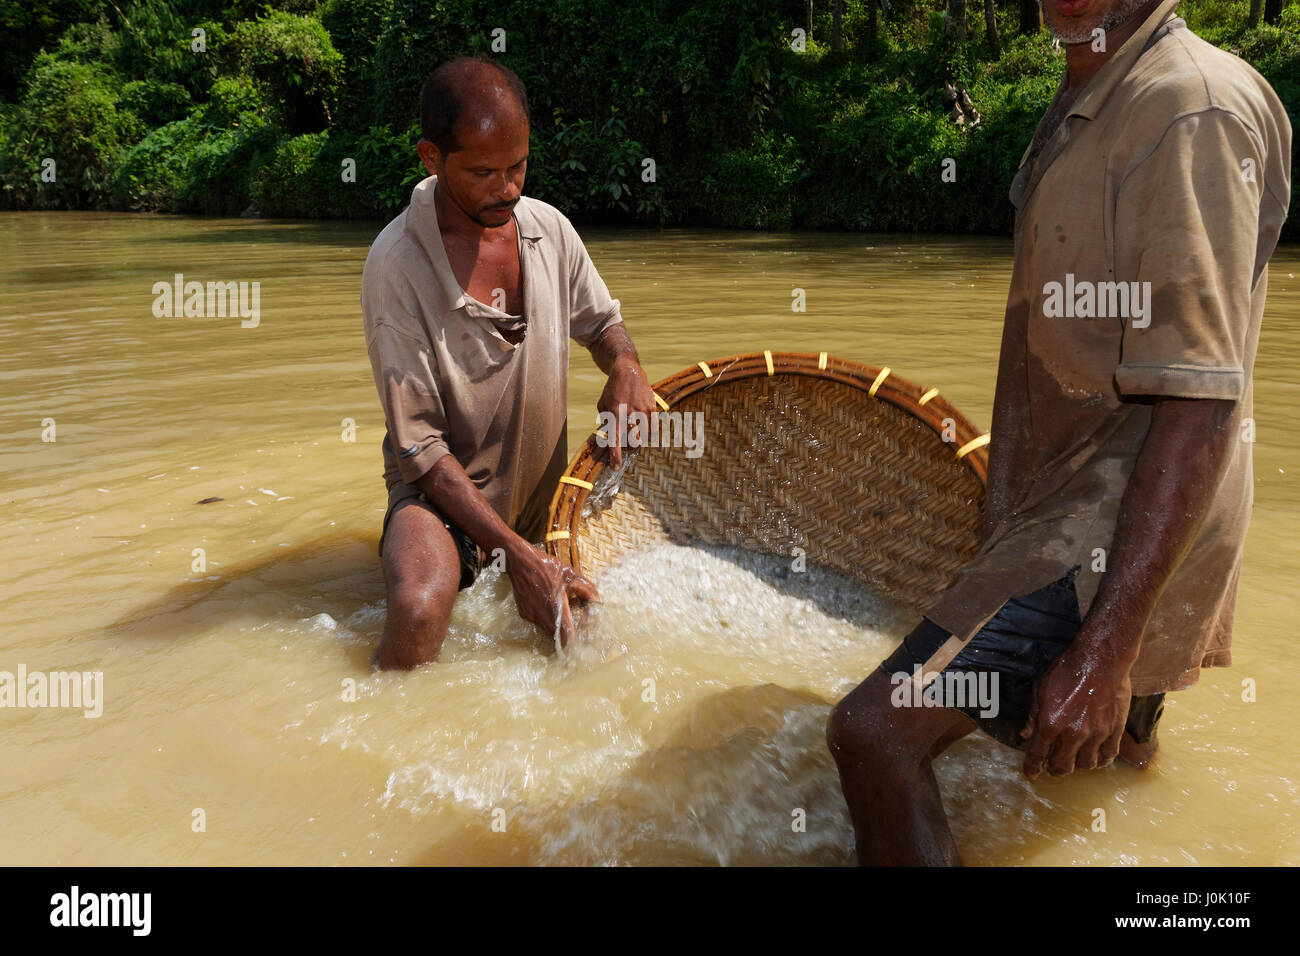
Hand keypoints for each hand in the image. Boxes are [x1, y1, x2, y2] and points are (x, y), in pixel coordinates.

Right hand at [504, 541, 598, 647]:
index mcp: (555, 606)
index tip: (580, 637)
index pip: (565, 635)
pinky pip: (538, 622)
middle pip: (557, 636)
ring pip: (547, 630)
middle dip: (566, 633)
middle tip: (574, 623)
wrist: (520, 562)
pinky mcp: (524, 613)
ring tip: (561, 611)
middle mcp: (541, 615)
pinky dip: (546, 619)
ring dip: (556, 626)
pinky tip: (548, 605)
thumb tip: (597, 601)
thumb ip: (586, 589)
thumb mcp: (570, 574)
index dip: (574, 640)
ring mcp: (531, 615)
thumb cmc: (546, 566)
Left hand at [596, 357, 656, 468]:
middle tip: (628, 446)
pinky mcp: (652, 407)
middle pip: (633, 441)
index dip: (615, 455)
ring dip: (640, 440)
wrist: (628, 370)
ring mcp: (642, 410)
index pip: (615, 438)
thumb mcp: (602, 404)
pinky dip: (650, 432)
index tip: (616, 467)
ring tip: (636, 434)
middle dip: (631, 448)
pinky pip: (654, 427)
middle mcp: (629, 412)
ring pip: (644, 436)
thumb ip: (605, 422)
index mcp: (614, 413)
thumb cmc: (612, 389)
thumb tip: (608, 438)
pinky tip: (645, 428)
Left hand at [1021, 627, 1133, 777]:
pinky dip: (1101, 760)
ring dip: (1079, 764)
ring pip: (1086, 765)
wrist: (1100, 660)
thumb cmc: (1067, 671)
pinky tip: (1096, 756)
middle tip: (1054, 765)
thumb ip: (1033, 715)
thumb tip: (1026, 734)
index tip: (1031, 774)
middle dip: (1055, 769)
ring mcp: (1095, 734)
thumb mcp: (1040, 689)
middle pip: (1063, 767)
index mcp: (1050, 723)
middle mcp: (1072, 734)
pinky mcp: (1114, 731)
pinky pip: (1108, 756)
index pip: (1037, 754)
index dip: (1032, 767)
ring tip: (1076, 757)